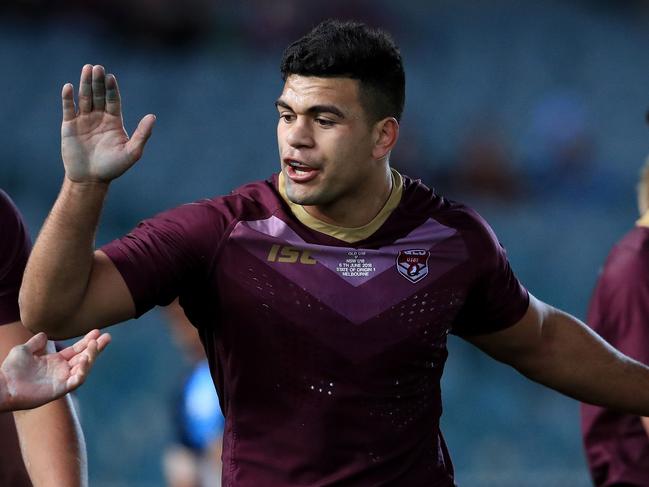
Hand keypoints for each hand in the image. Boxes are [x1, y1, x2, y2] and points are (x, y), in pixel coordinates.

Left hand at [0, 329, 110, 410]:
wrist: (3, 386)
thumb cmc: (11, 370)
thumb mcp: (23, 350)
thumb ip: (36, 343)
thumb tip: (44, 335)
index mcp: (56, 361)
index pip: (77, 350)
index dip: (87, 341)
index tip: (97, 331)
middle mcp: (62, 370)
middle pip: (85, 357)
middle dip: (96, 348)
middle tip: (107, 337)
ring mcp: (62, 380)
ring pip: (84, 368)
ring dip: (91, 357)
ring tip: (94, 346)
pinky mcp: (60, 389)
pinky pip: (76, 381)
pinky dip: (83, 372)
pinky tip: (84, 361)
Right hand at [61, 64, 155, 182]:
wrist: (91, 179)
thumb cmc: (113, 167)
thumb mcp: (132, 152)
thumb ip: (142, 134)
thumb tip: (153, 116)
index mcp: (114, 121)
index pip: (113, 100)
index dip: (111, 89)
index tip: (110, 77)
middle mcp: (99, 117)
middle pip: (98, 95)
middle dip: (97, 82)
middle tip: (97, 67)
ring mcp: (84, 120)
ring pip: (84, 98)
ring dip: (85, 83)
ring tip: (86, 69)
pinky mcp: (69, 125)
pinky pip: (69, 108)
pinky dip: (68, 98)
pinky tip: (69, 87)